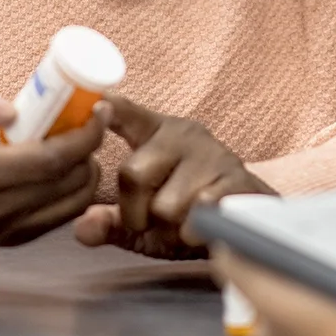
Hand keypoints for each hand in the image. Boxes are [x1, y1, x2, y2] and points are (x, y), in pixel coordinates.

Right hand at [0, 75, 105, 257]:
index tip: (99, 108)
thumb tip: (12, 109)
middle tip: (92, 117)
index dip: (86, 134)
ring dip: (87, 169)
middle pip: (70, 182)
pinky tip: (63, 163)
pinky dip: (73, 190)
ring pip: (73, 203)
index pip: (50, 160)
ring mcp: (3, 231)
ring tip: (77, 139)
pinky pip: (59, 216)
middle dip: (92, 146)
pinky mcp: (9, 241)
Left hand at [72, 96, 273, 258]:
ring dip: (170, 229)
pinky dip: (194, 234)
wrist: (251, 221)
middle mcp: (183, 135)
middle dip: (137, 212)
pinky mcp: (237, 178)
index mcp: (156, 134)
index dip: (109, 108)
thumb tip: (83, 226)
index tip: (98, 102)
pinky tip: (202, 230)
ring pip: (165, 205)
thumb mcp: (143, 223)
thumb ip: (109, 224)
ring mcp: (212, 154)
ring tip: (183, 224)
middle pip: (133, 173)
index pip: (127, 113)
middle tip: (153, 221)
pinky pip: (198, 215)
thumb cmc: (188, 214)